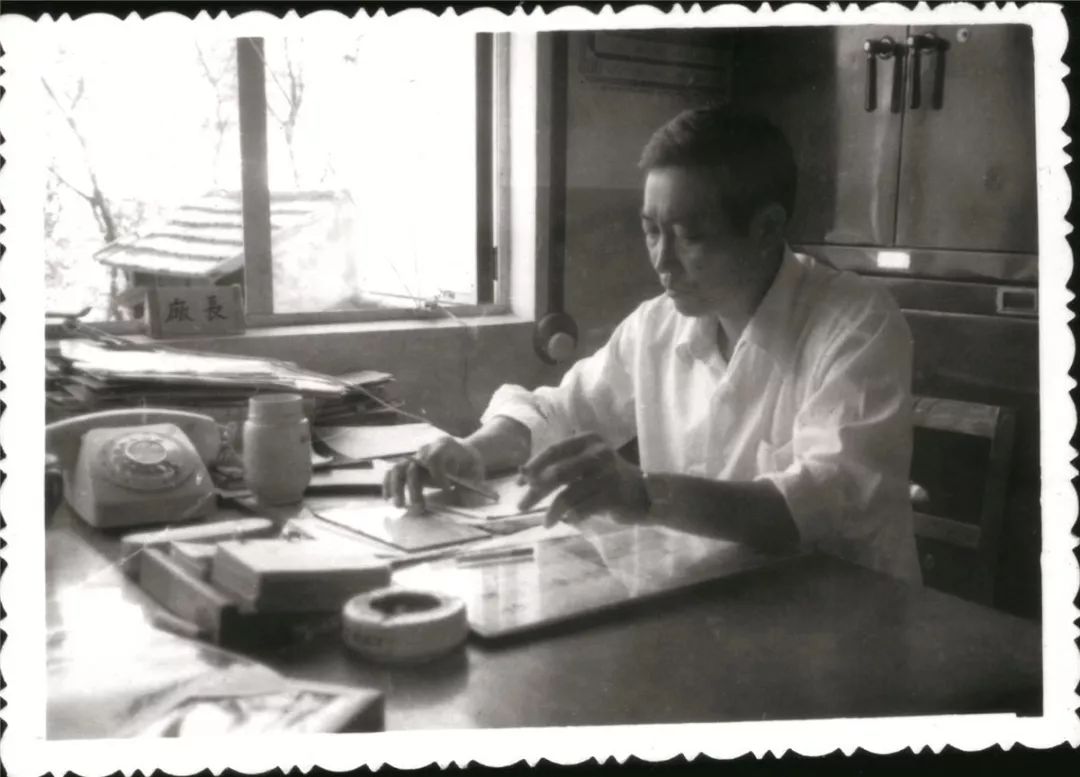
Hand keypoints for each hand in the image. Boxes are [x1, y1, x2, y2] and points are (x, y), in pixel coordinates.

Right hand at [382, 437, 484, 512]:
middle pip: (413, 465)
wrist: (465, 454)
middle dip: (414, 488)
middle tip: (419, 508)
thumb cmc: (471, 464)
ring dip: (396, 487)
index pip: (435, 457)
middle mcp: (426, 449)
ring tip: (399, 505)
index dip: (438, 474)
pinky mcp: (409, 466)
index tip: (447, 489)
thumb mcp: (477, 471)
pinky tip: (388, 498)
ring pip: (398, 469)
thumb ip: (470, 481)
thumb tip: (458, 494)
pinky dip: (388, 485)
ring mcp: (415, 457)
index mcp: (445, 445)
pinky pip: (393, 473)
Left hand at [516, 433, 649, 526]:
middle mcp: (598, 453)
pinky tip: (566, 522)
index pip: (554, 450)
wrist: (647, 494)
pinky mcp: (612, 495)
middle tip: (521, 506)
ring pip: (567, 494)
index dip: (533, 466)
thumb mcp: (585, 465)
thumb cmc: (609, 480)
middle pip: (556, 473)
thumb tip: (522, 474)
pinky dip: (570, 517)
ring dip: (552, 511)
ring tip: (546, 522)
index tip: (519, 482)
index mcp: (588, 440)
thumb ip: (560, 467)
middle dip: (535, 491)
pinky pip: (581, 509)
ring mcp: (606, 474)